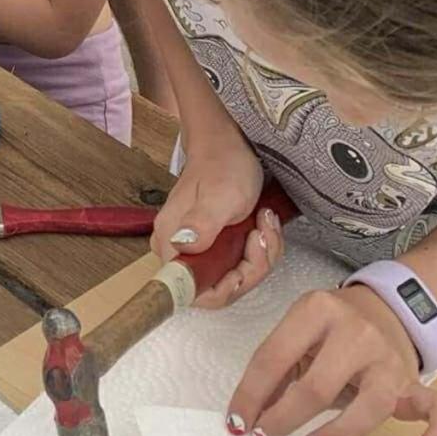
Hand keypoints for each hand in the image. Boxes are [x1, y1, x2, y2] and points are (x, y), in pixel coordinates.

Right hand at [153, 133, 271, 307]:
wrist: (227, 144)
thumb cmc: (222, 165)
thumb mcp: (219, 195)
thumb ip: (201, 224)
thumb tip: (181, 248)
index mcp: (171, 242)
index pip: (190, 291)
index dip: (223, 287)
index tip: (245, 263)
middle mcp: (178, 249)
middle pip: (216, 286)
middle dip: (251, 266)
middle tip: (263, 234)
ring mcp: (196, 248)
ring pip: (232, 275)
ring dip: (260, 255)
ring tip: (265, 223)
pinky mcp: (213, 244)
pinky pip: (239, 263)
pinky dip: (260, 249)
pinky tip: (263, 224)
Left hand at [228, 285, 436, 435]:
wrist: (387, 306)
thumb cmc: (330, 328)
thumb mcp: (298, 332)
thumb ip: (276, 368)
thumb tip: (246, 415)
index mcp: (316, 311)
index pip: (272, 357)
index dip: (249, 395)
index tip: (236, 422)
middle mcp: (356, 332)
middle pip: (317, 385)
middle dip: (283, 417)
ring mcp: (389, 358)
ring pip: (371, 404)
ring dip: (338, 433)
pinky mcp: (414, 381)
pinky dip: (436, 434)